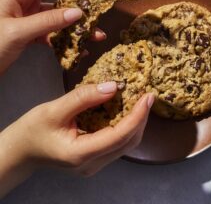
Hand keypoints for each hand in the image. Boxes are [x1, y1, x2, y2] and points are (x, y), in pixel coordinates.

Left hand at [0, 0, 104, 75]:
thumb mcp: (17, 33)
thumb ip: (47, 21)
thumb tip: (79, 13)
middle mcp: (22, 0)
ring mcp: (25, 17)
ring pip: (56, 11)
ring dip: (75, 19)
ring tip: (96, 28)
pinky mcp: (26, 34)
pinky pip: (50, 30)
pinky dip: (64, 36)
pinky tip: (78, 46)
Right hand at [0, 83, 153, 192]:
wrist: (20, 151)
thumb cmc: (33, 130)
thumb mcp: (55, 109)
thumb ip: (84, 97)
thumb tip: (114, 86)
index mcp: (81, 154)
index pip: (119, 136)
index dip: (137, 116)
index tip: (148, 96)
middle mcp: (90, 164)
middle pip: (127, 143)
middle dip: (141, 118)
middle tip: (148, 94)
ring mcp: (92, 164)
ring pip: (125, 145)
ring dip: (136, 123)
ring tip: (140, 99)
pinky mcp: (93, 159)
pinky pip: (116, 143)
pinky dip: (126, 126)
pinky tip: (126, 108)